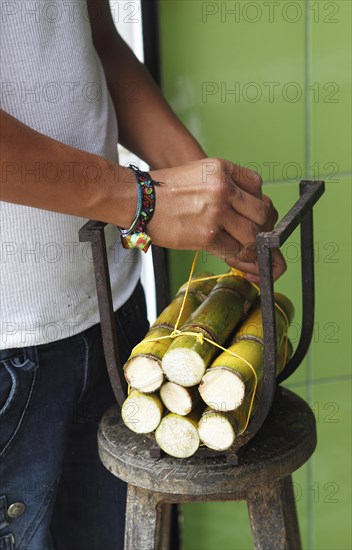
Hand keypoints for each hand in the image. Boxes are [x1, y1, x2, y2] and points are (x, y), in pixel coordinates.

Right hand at [148, 158, 285, 279]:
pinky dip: (239, 258)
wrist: (139, 200)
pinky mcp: (208, 235)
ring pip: (253, 235)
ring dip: (252, 246)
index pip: (257, 186)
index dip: (259, 202)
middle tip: (257, 236)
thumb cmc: (165, 190)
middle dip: (262, 227)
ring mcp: (217, 212)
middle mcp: (223, 188)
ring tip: (245, 249)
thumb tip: (247, 210)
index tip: (255, 214)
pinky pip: (235, 250)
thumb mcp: (199, 173)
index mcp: (222, 170)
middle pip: (261, 212)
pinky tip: (236, 258)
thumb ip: (224, 185)